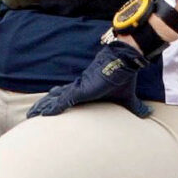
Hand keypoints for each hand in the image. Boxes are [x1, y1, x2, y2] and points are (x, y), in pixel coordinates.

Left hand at [27, 38, 146, 119]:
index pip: (66, 96)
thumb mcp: (128, 98)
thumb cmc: (124, 77)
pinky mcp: (80, 91)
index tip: (45, 109)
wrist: (124, 61)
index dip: (54, 102)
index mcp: (85, 88)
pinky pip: (63, 102)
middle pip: (55, 97)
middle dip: (42, 105)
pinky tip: (43, 115)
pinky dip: (53, 108)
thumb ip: (134, 107)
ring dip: (42, 107)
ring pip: (54, 99)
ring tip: (30, 115)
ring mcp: (78, 89)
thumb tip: (147, 115)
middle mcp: (78, 87)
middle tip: (30, 114)